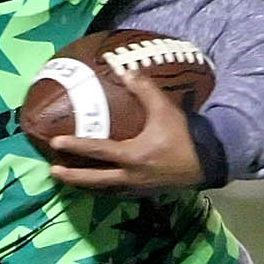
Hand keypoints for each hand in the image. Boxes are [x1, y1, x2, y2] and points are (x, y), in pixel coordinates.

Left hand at [43, 66, 201, 193]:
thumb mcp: (165, 110)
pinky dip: (104, 189)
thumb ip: (144, 90)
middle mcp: (131, 176)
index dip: (75, 145)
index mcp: (133, 155)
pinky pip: (118, 193)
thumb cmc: (185, 136)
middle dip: (72, 176)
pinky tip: (99, 184)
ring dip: (86, 185)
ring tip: (70, 179)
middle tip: (53, 170)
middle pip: (95, 180)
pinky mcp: (146, 193)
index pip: (98, 151)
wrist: (210, 162)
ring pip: (105, 190)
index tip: (55, 142)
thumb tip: (124, 70)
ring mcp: (138, 188)